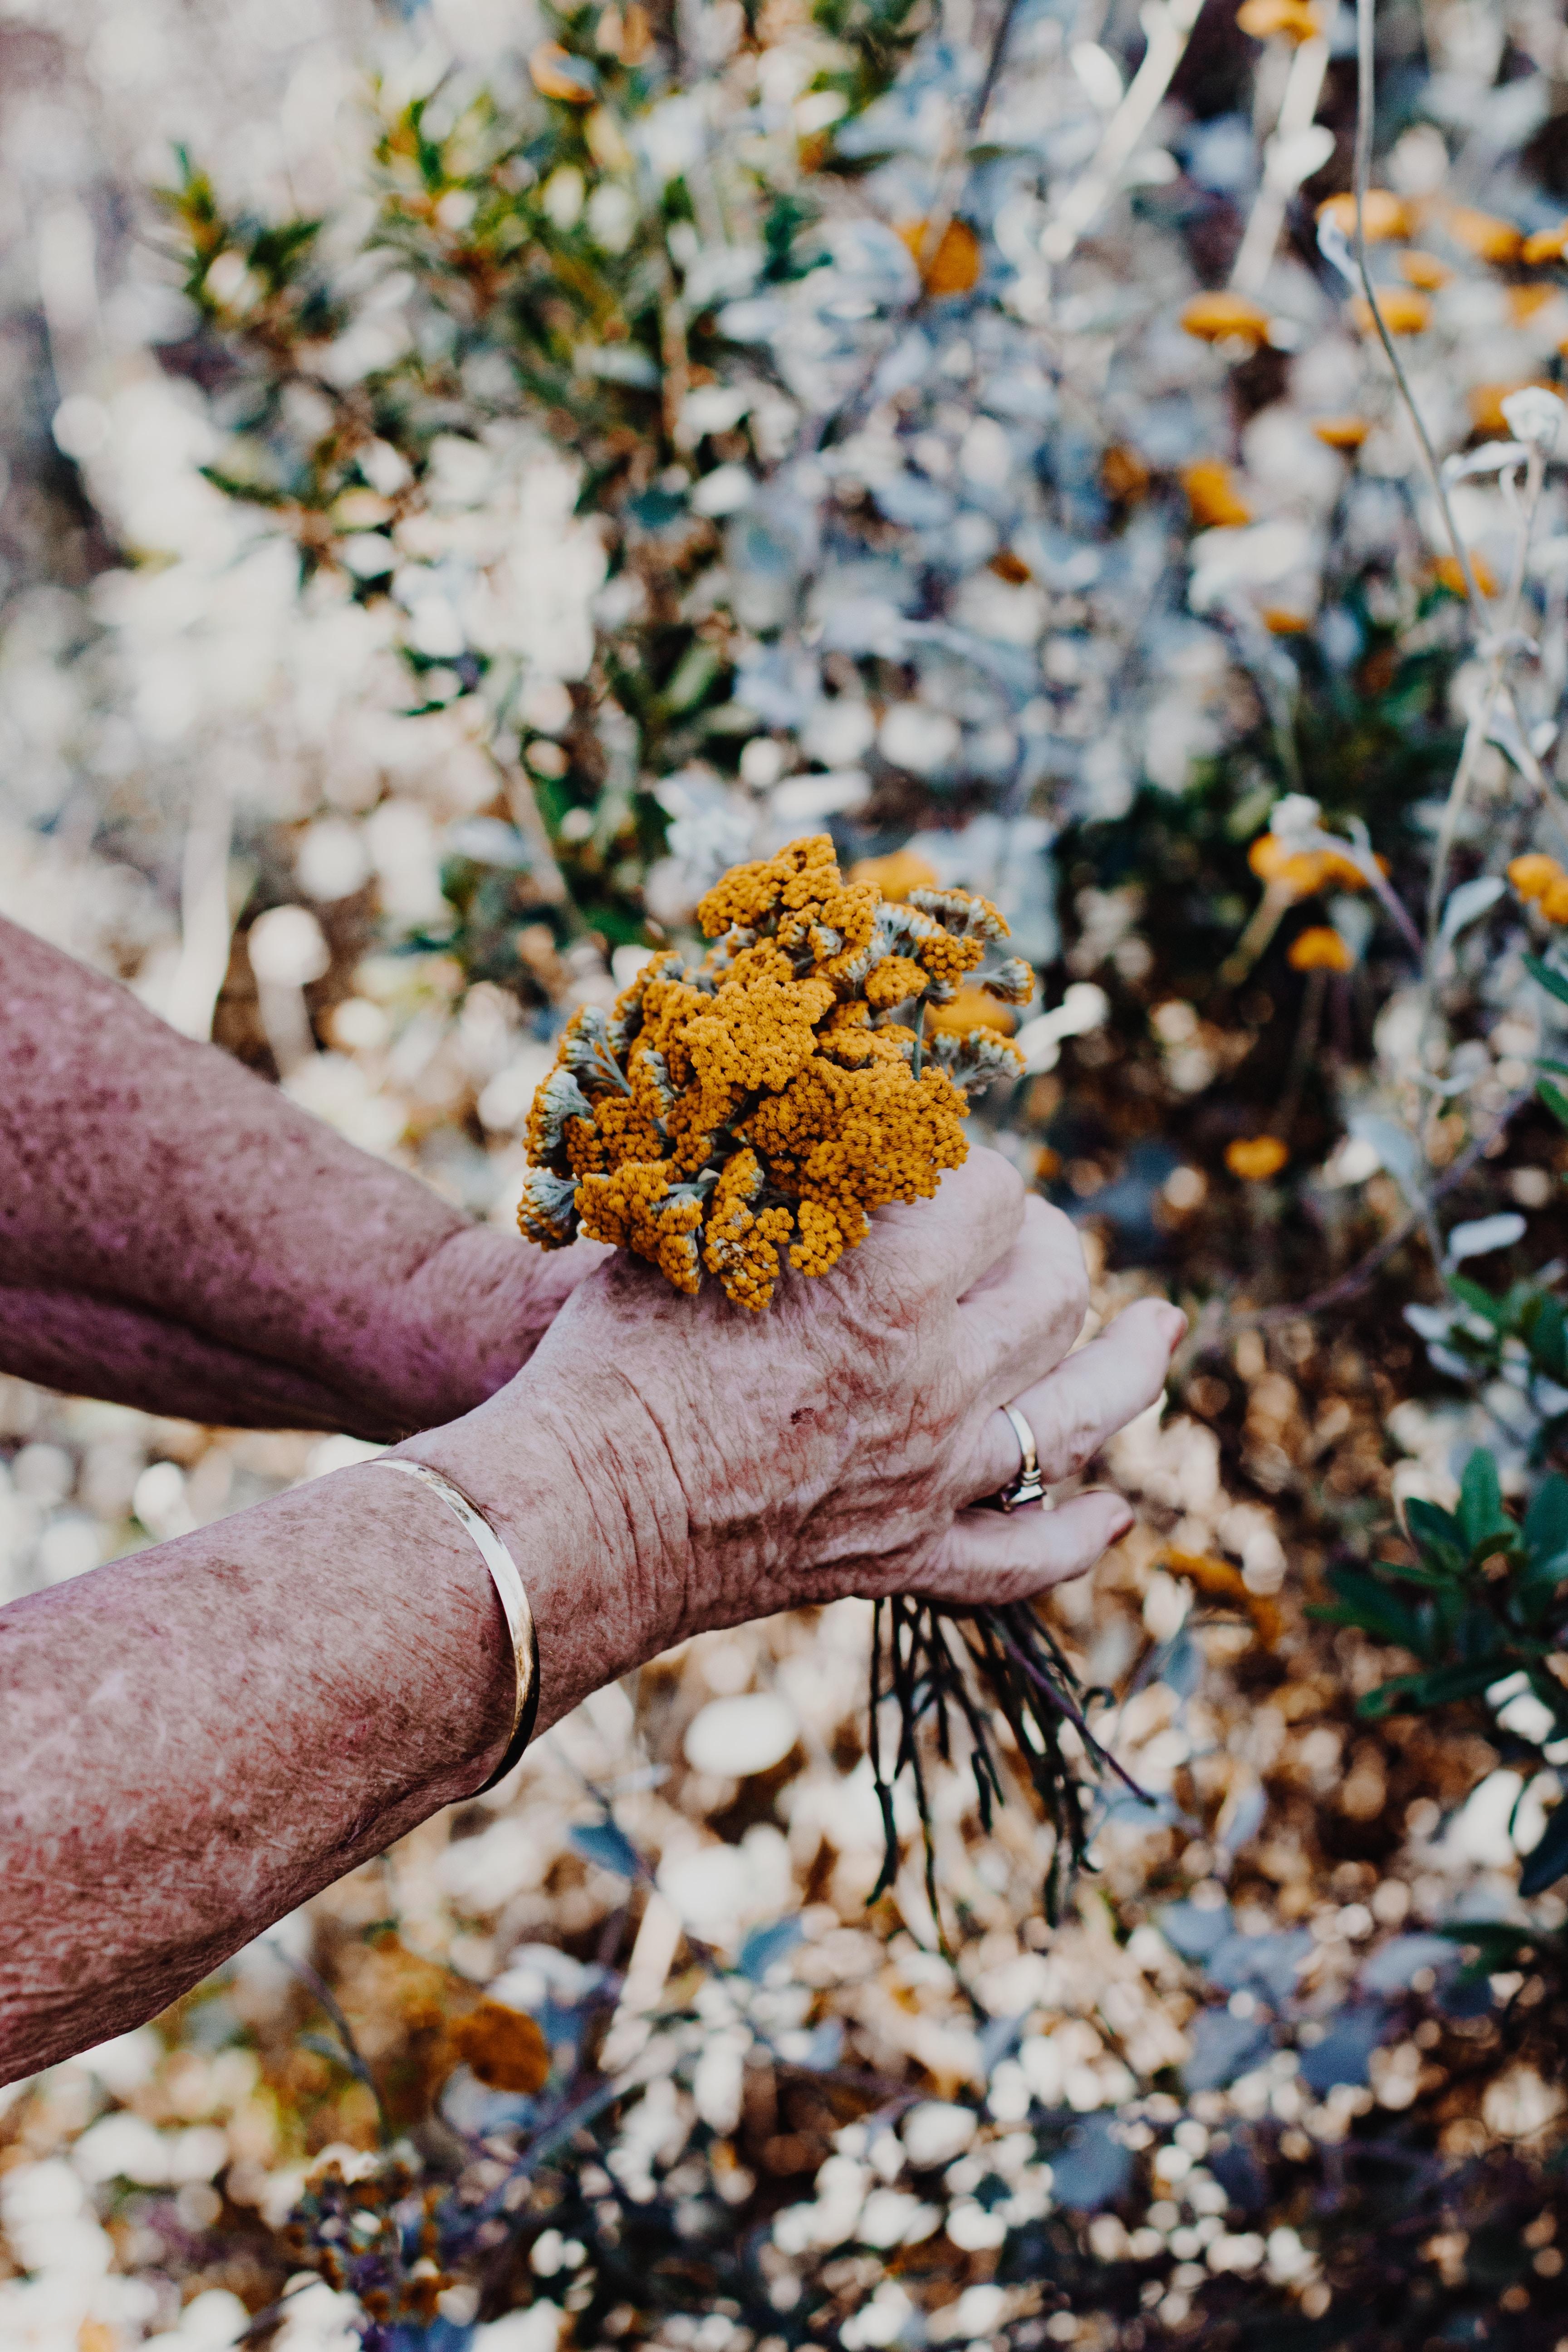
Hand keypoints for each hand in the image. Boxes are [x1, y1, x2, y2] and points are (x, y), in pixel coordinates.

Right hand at [415, 1148, 1183, 1725]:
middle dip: (1049, 1239)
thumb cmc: (615, 1358)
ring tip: (1162, 1331)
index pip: (989, 1191)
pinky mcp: (908, 1559)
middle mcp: (938, 1383)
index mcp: (888, 1288)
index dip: (969, 1163)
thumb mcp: (698, 1233)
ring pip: (1082, 1415)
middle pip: (1056, 1288)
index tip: (938, 1157)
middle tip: (1021, 1226)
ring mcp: (935, 1480)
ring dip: (1130, 1365)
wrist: (575, 1513)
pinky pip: (1028, 1555)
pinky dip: (1081, 1530)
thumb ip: (780, 1180)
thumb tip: (824, 1112)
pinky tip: (1116, 1507)